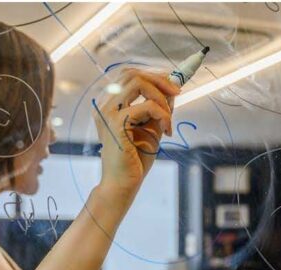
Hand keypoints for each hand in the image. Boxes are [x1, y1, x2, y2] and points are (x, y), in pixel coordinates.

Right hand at [93, 69, 179, 198]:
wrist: (123, 183)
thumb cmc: (135, 159)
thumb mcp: (151, 128)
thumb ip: (158, 108)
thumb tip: (172, 90)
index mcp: (108, 104)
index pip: (128, 76)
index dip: (152, 75)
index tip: (172, 84)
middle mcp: (104, 104)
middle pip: (132, 73)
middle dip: (159, 79)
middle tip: (177, 93)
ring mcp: (107, 112)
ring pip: (138, 83)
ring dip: (161, 97)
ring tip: (169, 118)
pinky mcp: (116, 123)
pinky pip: (146, 106)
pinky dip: (163, 114)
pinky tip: (167, 131)